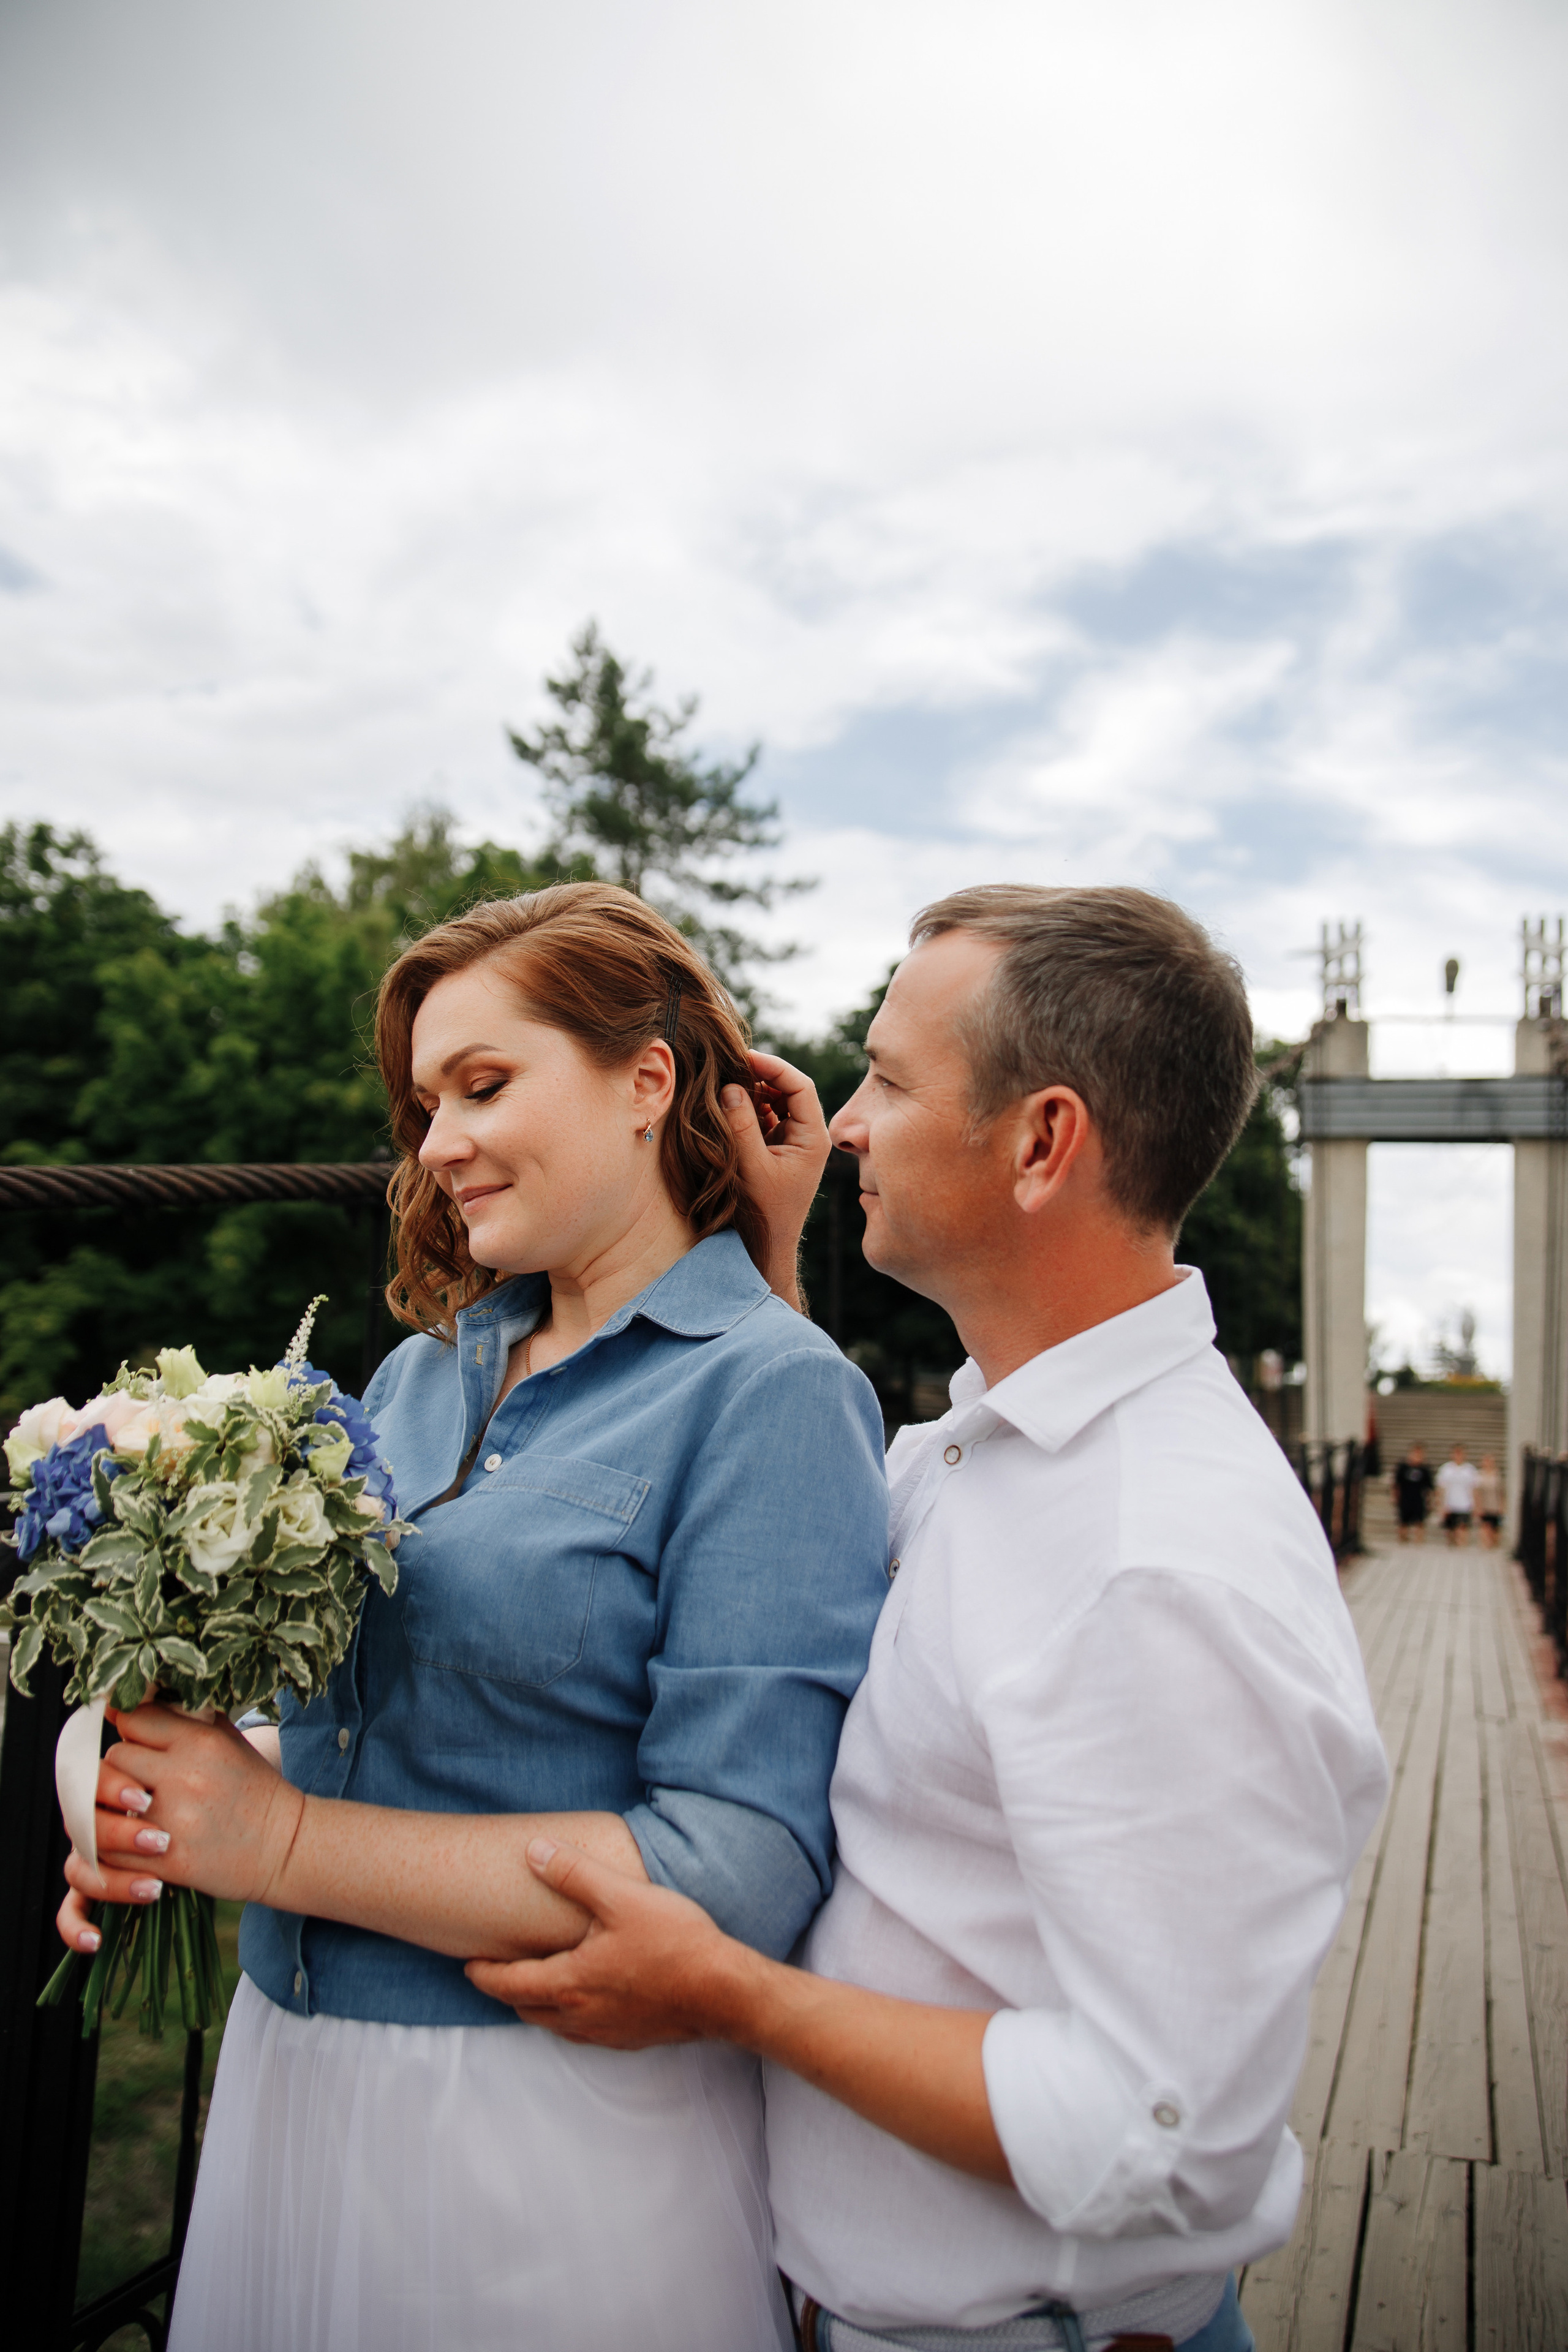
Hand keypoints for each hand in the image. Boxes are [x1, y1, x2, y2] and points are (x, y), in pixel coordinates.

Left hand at [54, 1703, 303, 1953]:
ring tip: (131, 1810)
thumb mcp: (227, 1740)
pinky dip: (116, 1845)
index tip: (141, 1739)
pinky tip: (132, 1841)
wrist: (285, 1847)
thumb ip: (185, 1718)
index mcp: (201, 1742)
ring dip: (114, 1806)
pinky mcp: (168, 1860)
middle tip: (140, 1777)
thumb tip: (137, 1700)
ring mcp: (174, 1821)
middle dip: (123, 1766)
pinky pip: (113, 1849)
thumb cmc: (254, 1790)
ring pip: (107, 1803)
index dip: (133, 1728)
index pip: (135, 1718)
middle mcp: (184, 1777)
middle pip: (116, 1757)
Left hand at [465, 1837, 743, 2045]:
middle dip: (507, 1989)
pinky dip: (569, 2015)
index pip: (509, 1984)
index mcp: (570, 1983)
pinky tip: (584, 1997)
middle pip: (526, 2008)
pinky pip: (584, 2031)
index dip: (484, 1974)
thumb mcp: (621, 1897)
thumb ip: (572, 1873)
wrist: (724, 1992)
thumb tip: (533, 1852)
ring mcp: (606, 2032)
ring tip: (536, 1980)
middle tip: (498, 1969)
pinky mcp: (630, 2038)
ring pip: (555, 2024)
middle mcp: (581, 2015)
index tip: (468, 1964)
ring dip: (537, 2004)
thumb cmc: (674, 1943)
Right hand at [721, 1051, 830, 1306]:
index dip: (774, 1066)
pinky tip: (729, 1105)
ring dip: (753, 1090)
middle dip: (762, 1075)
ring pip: (777, 1100)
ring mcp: (793, 1141)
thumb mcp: (750, 1167)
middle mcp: (808, 1136)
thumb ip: (741, 1125)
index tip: (744, 1056)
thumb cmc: (761, 1212)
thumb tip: (732, 1086)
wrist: (764, 1246)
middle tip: (730, 1066)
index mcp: (812, 1139)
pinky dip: (748, 1106)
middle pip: (790, 1089)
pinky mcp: (778, 1148)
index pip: (800, 1086)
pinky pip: (766, 1116)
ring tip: (726, 1084)